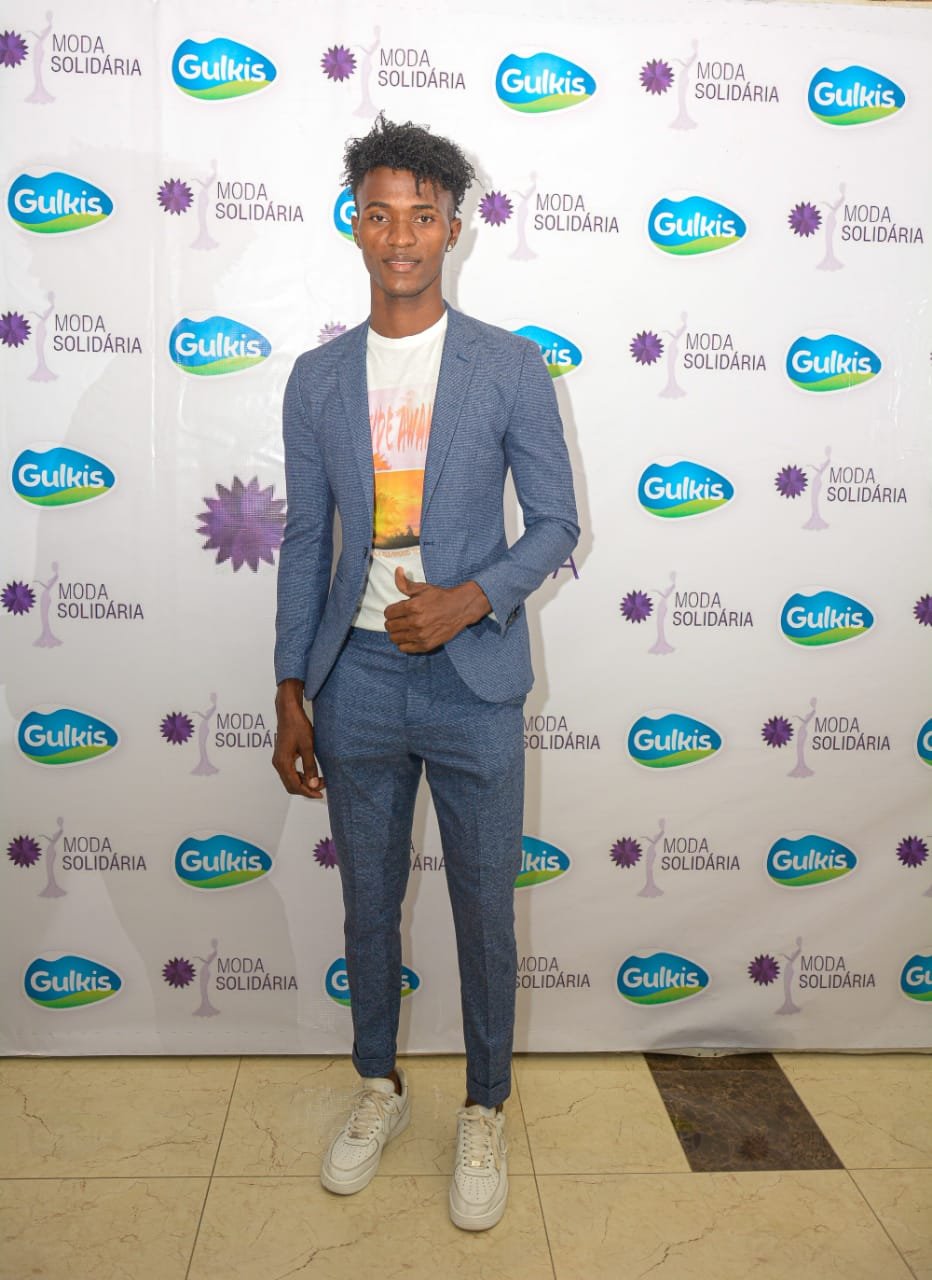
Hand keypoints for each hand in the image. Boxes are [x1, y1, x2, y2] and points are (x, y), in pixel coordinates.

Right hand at [272, 680, 324, 798]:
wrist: (288, 711)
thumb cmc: (298, 726)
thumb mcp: (308, 747)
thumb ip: (310, 767)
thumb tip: (313, 784)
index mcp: (283, 762)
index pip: (295, 785)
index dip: (308, 792)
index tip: (321, 794)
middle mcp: (278, 764)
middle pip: (291, 785)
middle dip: (307, 789)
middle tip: (323, 786)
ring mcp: (278, 760)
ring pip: (290, 780)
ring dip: (304, 783)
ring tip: (319, 779)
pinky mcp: (282, 756)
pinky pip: (290, 772)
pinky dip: (300, 776)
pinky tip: (311, 773)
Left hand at [384, 567, 490, 652]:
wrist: (460, 609)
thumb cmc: (440, 597)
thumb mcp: (423, 588)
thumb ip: (405, 583)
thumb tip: (397, 570)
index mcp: (412, 606)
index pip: (388, 613)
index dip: (390, 611)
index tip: (395, 611)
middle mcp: (415, 622)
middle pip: (390, 626)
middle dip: (392, 622)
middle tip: (398, 619)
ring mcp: (420, 635)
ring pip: (395, 638)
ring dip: (396, 633)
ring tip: (402, 628)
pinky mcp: (426, 645)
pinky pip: (405, 648)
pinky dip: (403, 643)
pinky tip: (408, 637)